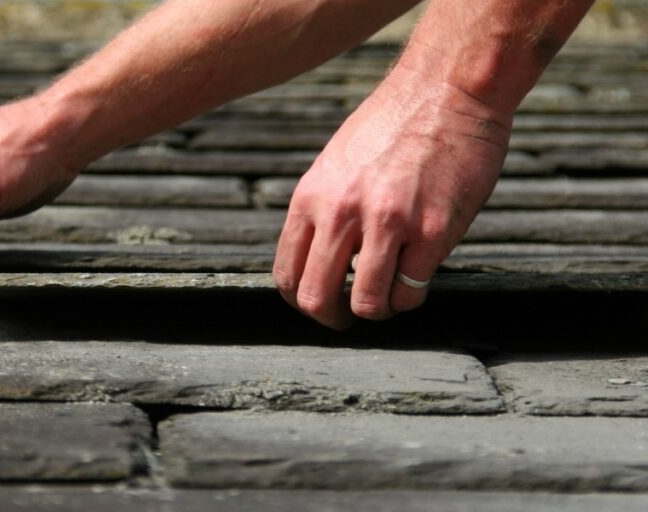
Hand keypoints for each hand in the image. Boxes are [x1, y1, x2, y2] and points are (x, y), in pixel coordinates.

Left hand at [273, 66, 511, 328]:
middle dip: (332, 318)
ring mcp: (387, 222)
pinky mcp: (432, 230)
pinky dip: (413, 295)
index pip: (286, 273)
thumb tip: (318, 257)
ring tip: (391, 295)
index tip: (321, 303)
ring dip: (378, 310)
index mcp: (311, 197)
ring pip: (367, 305)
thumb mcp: (336, 163)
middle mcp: (342, 212)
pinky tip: (418, 275)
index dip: (300, 301)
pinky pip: (411, 291)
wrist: (447, 88)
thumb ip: (323, 209)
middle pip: (316, 298)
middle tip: (349, 316)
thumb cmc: (394, 124)